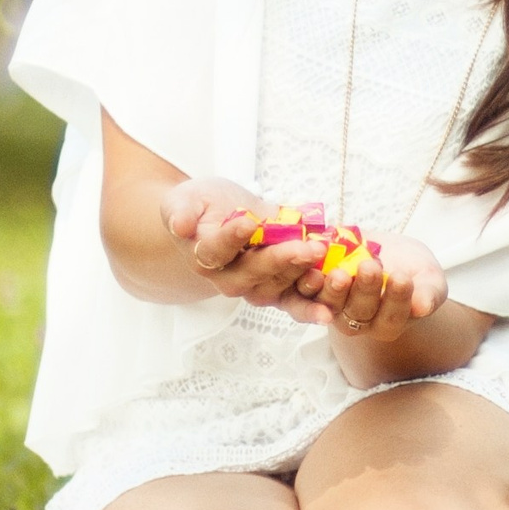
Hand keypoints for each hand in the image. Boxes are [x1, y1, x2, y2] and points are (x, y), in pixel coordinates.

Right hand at [158, 177, 322, 309]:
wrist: (217, 217)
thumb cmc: (201, 206)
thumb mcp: (185, 199)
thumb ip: (180, 210)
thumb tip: (180, 225)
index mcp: (203, 256)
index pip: (215, 250)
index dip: (231, 238)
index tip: (248, 223)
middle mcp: (228, 277)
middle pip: (252, 274)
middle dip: (281, 261)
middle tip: (306, 247)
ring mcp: (255, 285)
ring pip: (276, 288)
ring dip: (301, 279)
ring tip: (324, 264)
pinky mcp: (279, 288)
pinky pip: (294, 301)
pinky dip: (312, 306)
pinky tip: (328, 310)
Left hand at [289, 234, 446, 342]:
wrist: (386, 253)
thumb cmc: (413, 270)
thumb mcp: (429, 278)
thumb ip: (429, 293)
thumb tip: (424, 307)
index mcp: (389, 323)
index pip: (393, 316)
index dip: (396, 298)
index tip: (402, 277)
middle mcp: (359, 321)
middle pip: (360, 311)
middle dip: (365, 289)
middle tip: (371, 266)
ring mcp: (334, 306)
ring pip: (331, 303)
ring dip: (333, 289)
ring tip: (340, 272)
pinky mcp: (315, 288)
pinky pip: (308, 288)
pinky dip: (308, 278)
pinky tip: (314, 263)